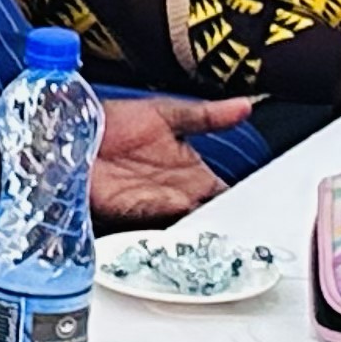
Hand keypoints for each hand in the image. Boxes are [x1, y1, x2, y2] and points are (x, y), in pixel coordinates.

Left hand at [90, 96, 243, 224]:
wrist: (76, 130)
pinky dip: (173, 230)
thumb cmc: (116, 122)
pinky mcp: (132, 212)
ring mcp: (156, 205)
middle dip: (228, 224)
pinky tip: (188, 228)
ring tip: (223, 235)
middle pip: (211, 216)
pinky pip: (158, 225)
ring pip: (189, 226)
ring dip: (203, 232)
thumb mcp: (169, 113)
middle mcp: (178, 194)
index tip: (264, 206)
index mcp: (191, 173)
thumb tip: (245, 106)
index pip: (225, 193)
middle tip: (249, 228)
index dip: (244, 201)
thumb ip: (208, 115)